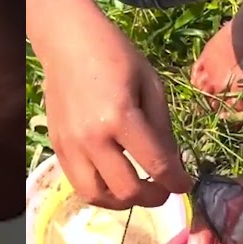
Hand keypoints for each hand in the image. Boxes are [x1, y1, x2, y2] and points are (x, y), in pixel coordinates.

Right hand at [42, 15, 192, 209]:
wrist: (67, 41)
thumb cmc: (115, 55)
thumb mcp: (151, 84)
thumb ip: (162, 128)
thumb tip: (172, 164)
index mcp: (120, 117)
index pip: (156, 165)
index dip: (177, 182)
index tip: (185, 185)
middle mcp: (92, 138)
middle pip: (127, 190)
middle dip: (153, 197)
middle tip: (164, 189)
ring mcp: (70, 146)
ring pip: (98, 197)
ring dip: (123, 202)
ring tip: (138, 190)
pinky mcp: (57, 147)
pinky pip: (79, 184)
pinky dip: (101, 191)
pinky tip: (115, 180)